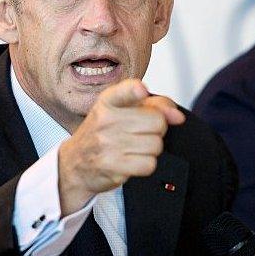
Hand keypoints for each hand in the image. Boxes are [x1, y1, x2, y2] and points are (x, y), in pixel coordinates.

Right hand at [57, 79, 184, 214]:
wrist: (75, 163)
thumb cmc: (104, 133)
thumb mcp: (124, 111)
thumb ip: (156, 106)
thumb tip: (178, 117)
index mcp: (108, 101)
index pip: (126, 90)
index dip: (136, 91)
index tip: (141, 91)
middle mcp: (106, 119)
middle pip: (157, 122)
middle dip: (156, 130)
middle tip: (140, 134)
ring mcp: (107, 143)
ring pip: (155, 145)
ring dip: (151, 150)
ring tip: (134, 148)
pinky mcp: (112, 165)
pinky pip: (149, 164)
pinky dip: (146, 165)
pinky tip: (132, 161)